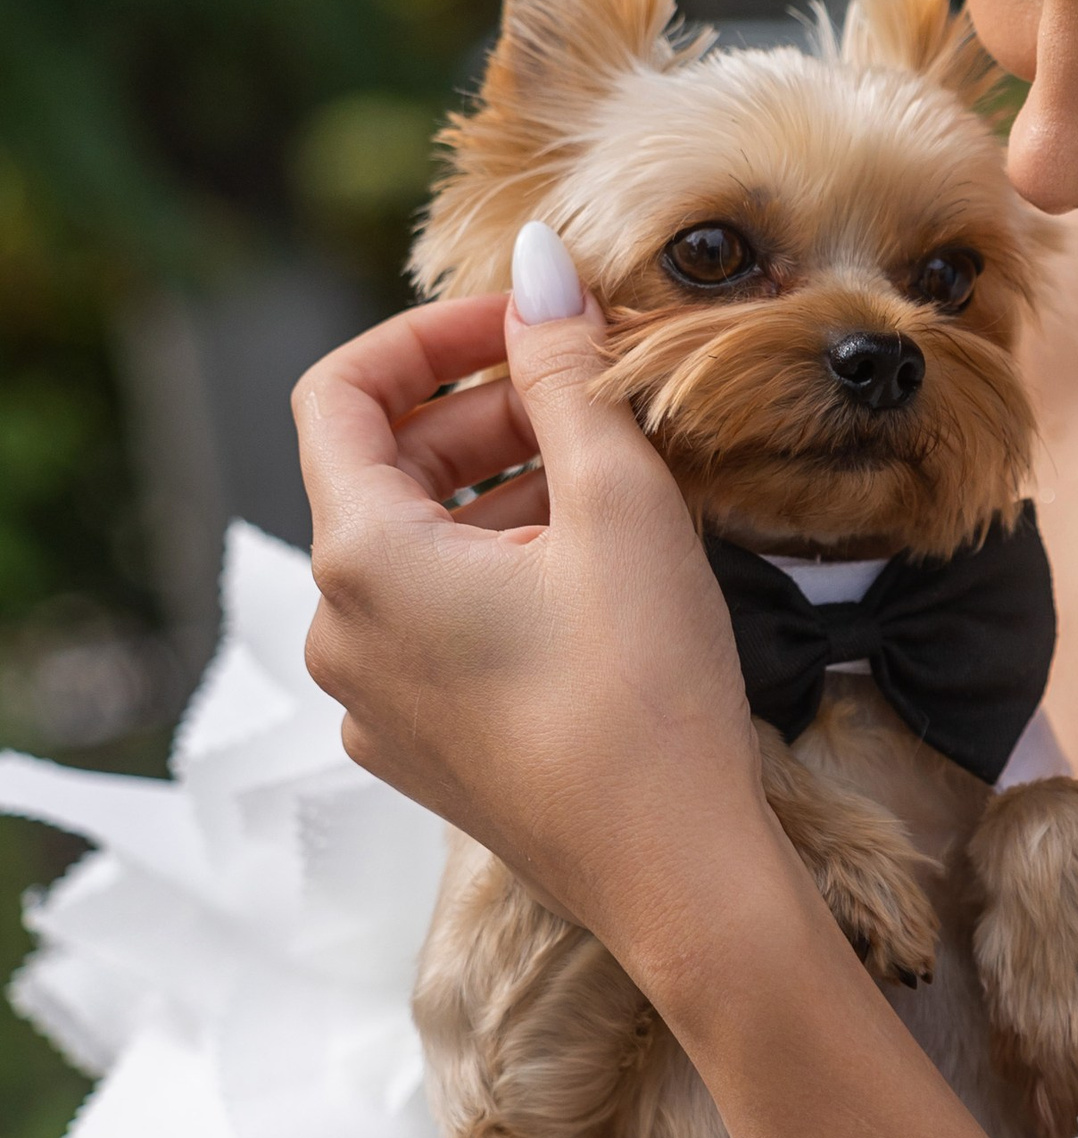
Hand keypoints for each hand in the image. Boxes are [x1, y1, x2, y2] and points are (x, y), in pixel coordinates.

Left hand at [292, 268, 783, 961]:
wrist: (679, 879)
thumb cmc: (649, 692)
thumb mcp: (619, 502)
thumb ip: (565, 369)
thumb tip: (538, 258)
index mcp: (360, 559)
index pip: (339, 394)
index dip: (427, 335)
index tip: (523, 322)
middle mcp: (338, 631)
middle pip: (382, 472)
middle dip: (483, 414)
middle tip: (593, 392)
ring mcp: (373, 701)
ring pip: (417, 551)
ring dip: (500, 493)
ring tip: (612, 479)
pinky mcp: (423, 749)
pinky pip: (438, 626)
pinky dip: (499, 572)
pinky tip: (596, 575)